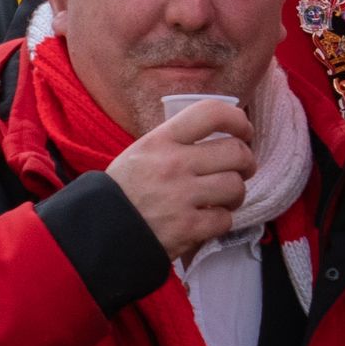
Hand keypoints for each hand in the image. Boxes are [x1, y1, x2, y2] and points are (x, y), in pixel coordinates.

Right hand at [105, 100, 256, 261]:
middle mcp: (173, 164)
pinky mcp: (187, 228)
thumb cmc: (123, 191)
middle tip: (241, 169)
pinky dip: (221, 220)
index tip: (244, 130)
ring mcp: (181, 196)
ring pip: (235, 186)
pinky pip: (225, 219)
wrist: (98, 232)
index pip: (211, 113)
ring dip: (236, 194)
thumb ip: (175, 142)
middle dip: (246, 162)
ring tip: (224, 198)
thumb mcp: (141, 152)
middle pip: (236, 152)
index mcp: (161, 140)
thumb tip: (218, 138)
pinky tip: (208, 219)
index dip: (237, 119)